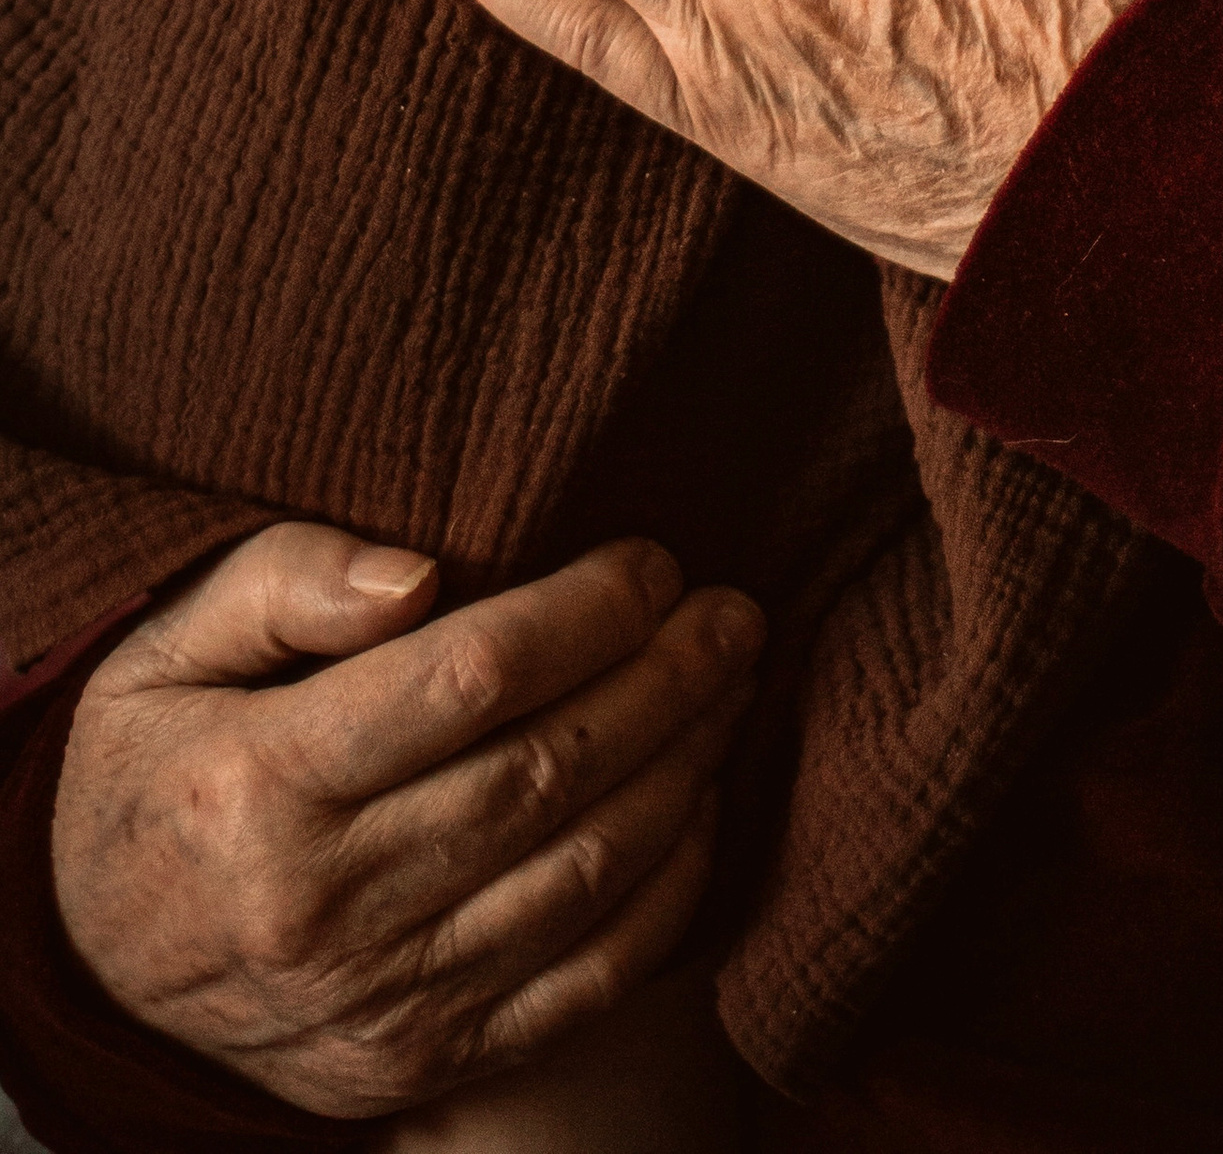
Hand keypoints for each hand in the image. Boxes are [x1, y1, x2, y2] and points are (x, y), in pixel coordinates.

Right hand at [52, 523, 761, 1118]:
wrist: (89, 963)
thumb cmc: (152, 768)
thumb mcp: (164, 647)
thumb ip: (287, 580)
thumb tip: (420, 571)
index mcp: (261, 785)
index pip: (469, 680)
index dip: (586, 614)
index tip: (653, 563)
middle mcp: (324, 906)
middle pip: (545, 774)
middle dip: (664, 680)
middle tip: (732, 611)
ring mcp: (381, 1000)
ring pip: (581, 873)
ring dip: (683, 770)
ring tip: (729, 684)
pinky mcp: (423, 1061)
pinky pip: (582, 983)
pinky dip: (664, 895)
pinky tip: (698, 807)